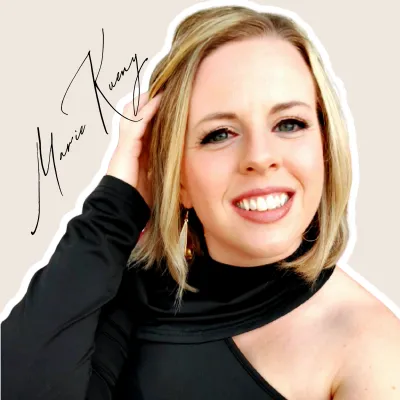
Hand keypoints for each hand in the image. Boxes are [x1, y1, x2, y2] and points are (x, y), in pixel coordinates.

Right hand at [107, 91, 161, 207]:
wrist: (122, 209)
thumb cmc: (139, 199)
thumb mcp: (156, 180)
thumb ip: (163, 169)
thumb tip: (182, 167)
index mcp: (137, 152)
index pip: (146, 126)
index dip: (156, 113)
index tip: (172, 102)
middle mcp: (130, 145)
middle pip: (136, 115)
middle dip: (150, 101)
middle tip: (166, 88)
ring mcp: (126, 144)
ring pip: (134, 113)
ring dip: (148, 100)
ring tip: (163, 86)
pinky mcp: (125, 146)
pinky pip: (136, 122)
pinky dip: (148, 110)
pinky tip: (160, 100)